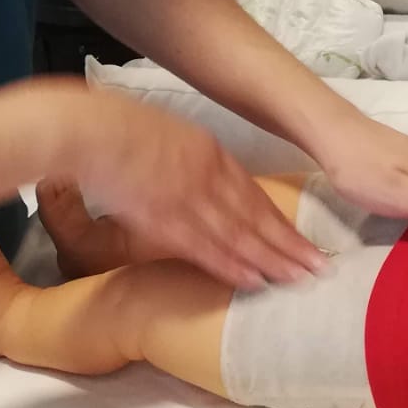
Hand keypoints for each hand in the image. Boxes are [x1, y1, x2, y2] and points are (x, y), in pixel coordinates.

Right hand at [65, 92, 325, 290]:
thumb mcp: (162, 133)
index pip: (253, 192)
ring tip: (299, 279)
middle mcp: (208, 175)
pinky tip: (255, 280)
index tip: (301, 240)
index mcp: (208, 152)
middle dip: (288, 244)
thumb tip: (192, 174)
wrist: (88, 129)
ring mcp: (189, 197)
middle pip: (256, 215)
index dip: (278, 219)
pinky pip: (205, 247)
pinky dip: (232, 265)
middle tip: (319, 267)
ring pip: (239, 234)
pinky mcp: (166, 218)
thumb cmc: (113, 126)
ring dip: (271, 259)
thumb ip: (183, 157)